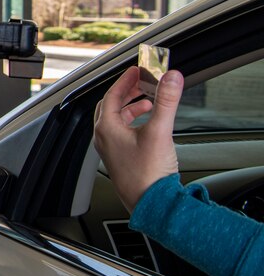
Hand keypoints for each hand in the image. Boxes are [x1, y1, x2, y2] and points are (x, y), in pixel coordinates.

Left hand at [93, 66, 182, 211]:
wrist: (150, 205)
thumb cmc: (147, 174)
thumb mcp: (160, 132)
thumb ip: (166, 102)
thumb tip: (171, 77)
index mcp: (106, 129)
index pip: (112, 95)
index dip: (125, 80)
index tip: (137, 70)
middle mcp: (104, 138)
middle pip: (112, 107)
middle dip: (128, 93)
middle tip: (143, 83)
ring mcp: (110, 150)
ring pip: (117, 120)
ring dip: (132, 108)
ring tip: (150, 103)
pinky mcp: (120, 159)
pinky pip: (122, 133)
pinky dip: (134, 123)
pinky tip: (150, 126)